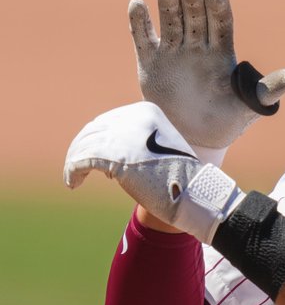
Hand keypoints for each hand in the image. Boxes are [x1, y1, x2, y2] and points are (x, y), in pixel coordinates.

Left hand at [64, 102, 243, 243]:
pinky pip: (80, 160)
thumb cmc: (179, 176)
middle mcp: (132, 117)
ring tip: (73, 178)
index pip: (108, 120)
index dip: (96, 139)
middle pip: (93, 130)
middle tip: (76, 166)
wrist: (192, 193)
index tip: (92, 156)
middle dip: (81, 148)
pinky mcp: (113, 156)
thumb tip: (105, 152)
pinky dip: (72, 171)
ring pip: (83, 145)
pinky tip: (72, 183)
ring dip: (74, 162)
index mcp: (145, 111)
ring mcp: (122, 135)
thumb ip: (136, 141)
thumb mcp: (158, 147)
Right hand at [129, 0, 284, 162]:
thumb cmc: (229, 121)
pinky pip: (143, 38)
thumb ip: (275, 86)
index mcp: (223, 51)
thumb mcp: (252, 104)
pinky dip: (139, 22)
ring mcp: (173, 52)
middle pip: (195, 16)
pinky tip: (137, 5)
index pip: (221, 22)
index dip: (218, 6)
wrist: (196, 142)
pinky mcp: (150, 63)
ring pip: (171, 21)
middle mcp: (198, 46)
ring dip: (167, 4)